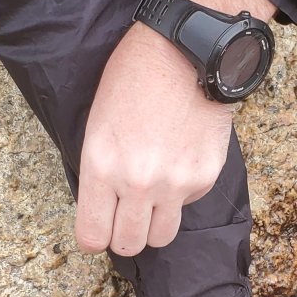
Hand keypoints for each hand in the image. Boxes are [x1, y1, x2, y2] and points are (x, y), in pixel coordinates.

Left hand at [74, 0, 275, 256]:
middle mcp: (137, 182)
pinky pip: (188, 205)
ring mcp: (175, 183)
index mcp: (101, 167)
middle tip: (125, 218)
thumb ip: (99, 173)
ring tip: (152, 199)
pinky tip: (178, 159)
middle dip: (123, 236)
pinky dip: (181, 193)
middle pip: (128, 245)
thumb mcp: (97, 125)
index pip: (92, 236)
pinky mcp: (204, 177)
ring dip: (153, 224)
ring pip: (161, 237)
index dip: (93, 236)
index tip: (98, 229)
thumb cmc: (133, 79)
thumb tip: (104, 211)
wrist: (185, 52)